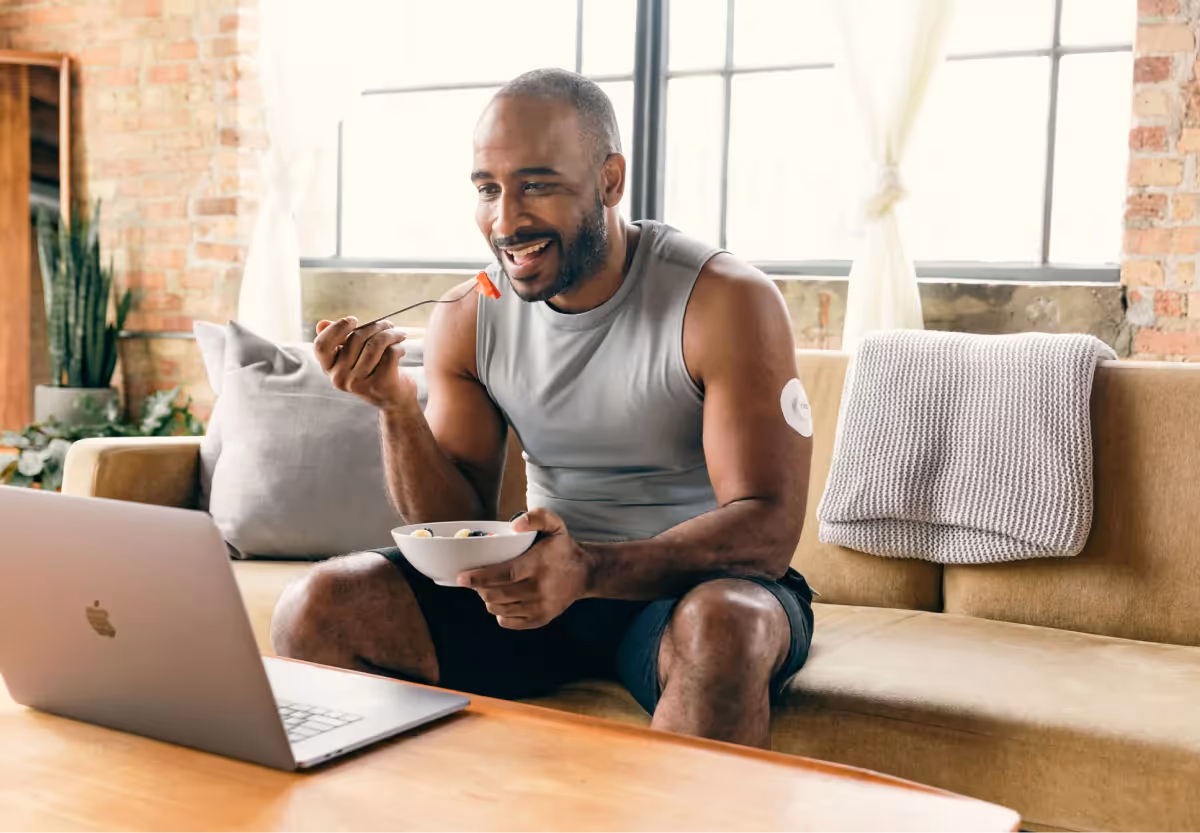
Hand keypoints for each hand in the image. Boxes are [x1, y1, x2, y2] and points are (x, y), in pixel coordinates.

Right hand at [314, 317, 415, 410]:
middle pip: (355, 338)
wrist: (394, 400)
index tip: (354, 320)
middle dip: (375, 326)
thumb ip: (339, 340)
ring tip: (399, 334)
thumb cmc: (373, 372)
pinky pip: (389, 353)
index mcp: (329, 369)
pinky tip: (401, 350)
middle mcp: (339, 378)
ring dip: (391, 334)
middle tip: (388, 325)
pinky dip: (398, 347)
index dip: (336, 328)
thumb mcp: (354, 357)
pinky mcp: (378, 384)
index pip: (321, 346)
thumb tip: (321, 324)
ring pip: (375, 344)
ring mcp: (358, 383)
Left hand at [457, 509, 591, 629]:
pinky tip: (503, 600)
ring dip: (488, 599)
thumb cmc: (562, 547)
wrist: (584, 573)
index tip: (462, 577)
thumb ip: (537, 517)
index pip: (505, 574)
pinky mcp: (541, 619)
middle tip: (474, 579)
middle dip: (479, 588)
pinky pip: (508, 621)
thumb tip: (515, 525)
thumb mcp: (555, 524)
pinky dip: (499, 612)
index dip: (480, 577)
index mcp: (540, 565)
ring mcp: (541, 607)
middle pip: (498, 595)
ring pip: (500, 609)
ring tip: (489, 587)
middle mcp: (541, 589)